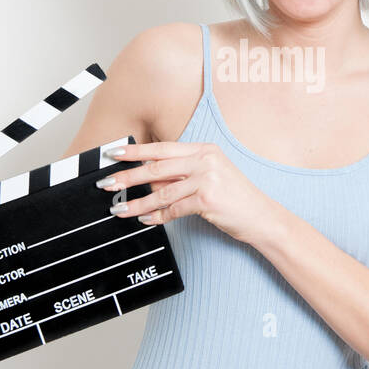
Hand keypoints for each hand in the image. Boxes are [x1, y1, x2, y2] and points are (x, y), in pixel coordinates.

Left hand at [99, 140, 271, 243]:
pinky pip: (174, 209)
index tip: (113, 153)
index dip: (135, 151)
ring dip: (137, 203)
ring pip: (161, 191)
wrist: (261, 217)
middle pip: (157, 167)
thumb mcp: (209, 176)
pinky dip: (157, 217)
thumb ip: (180, 174)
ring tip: (120, 209)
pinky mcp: (207, 199)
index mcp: (204, 149)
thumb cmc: (235, 198)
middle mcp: (205, 160)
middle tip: (107, 183)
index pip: (162, 147)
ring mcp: (207, 178)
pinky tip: (145, 220)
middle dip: (128, 176)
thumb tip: (146, 177)